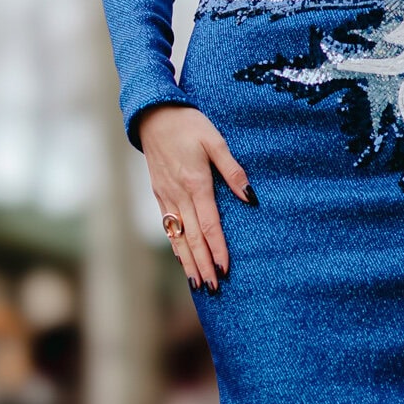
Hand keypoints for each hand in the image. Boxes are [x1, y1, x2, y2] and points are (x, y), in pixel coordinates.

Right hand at [138, 104, 253, 291]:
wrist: (153, 115)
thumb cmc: (188, 124)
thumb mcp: (215, 140)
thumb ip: (233, 170)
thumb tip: (250, 197)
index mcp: (195, 183)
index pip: (209, 225)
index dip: (218, 249)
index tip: (225, 270)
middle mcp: (178, 194)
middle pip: (192, 238)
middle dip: (203, 264)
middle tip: (213, 288)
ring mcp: (166, 196)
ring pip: (178, 236)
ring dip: (188, 261)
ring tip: (197, 282)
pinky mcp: (159, 193)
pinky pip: (168, 225)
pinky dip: (176, 244)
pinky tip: (182, 257)